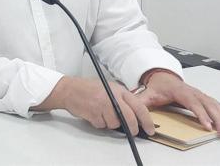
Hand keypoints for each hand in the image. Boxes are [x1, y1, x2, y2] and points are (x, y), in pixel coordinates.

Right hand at [35, 76, 155, 135]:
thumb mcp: (108, 88)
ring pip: (114, 124)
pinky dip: (99, 123)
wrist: (69, 89)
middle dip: (132, 128)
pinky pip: (102, 125)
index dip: (146, 120)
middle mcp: (111, 97)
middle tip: (132, 132)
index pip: (138, 106)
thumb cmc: (88, 89)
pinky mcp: (93, 113)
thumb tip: (134, 116)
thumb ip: (121, 99)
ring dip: (109, 123)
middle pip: (129, 118)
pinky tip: (93, 114)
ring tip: (101, 113)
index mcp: (118, 90)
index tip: (150, 129)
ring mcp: (102, 105)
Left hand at [137, 71, 219, 134]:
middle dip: (216, 118)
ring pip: (214, 104)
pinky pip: (215, 105)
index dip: (200, 113)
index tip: (207, 125)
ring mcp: (198, 94)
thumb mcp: (147, 94)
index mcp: (179, 91)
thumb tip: (134, 112)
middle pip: (207, 104)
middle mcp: (192, 91)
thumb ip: (140, 103)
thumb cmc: (157, 86)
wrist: (161, 75)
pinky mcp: (202, 97)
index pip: (192, 102)